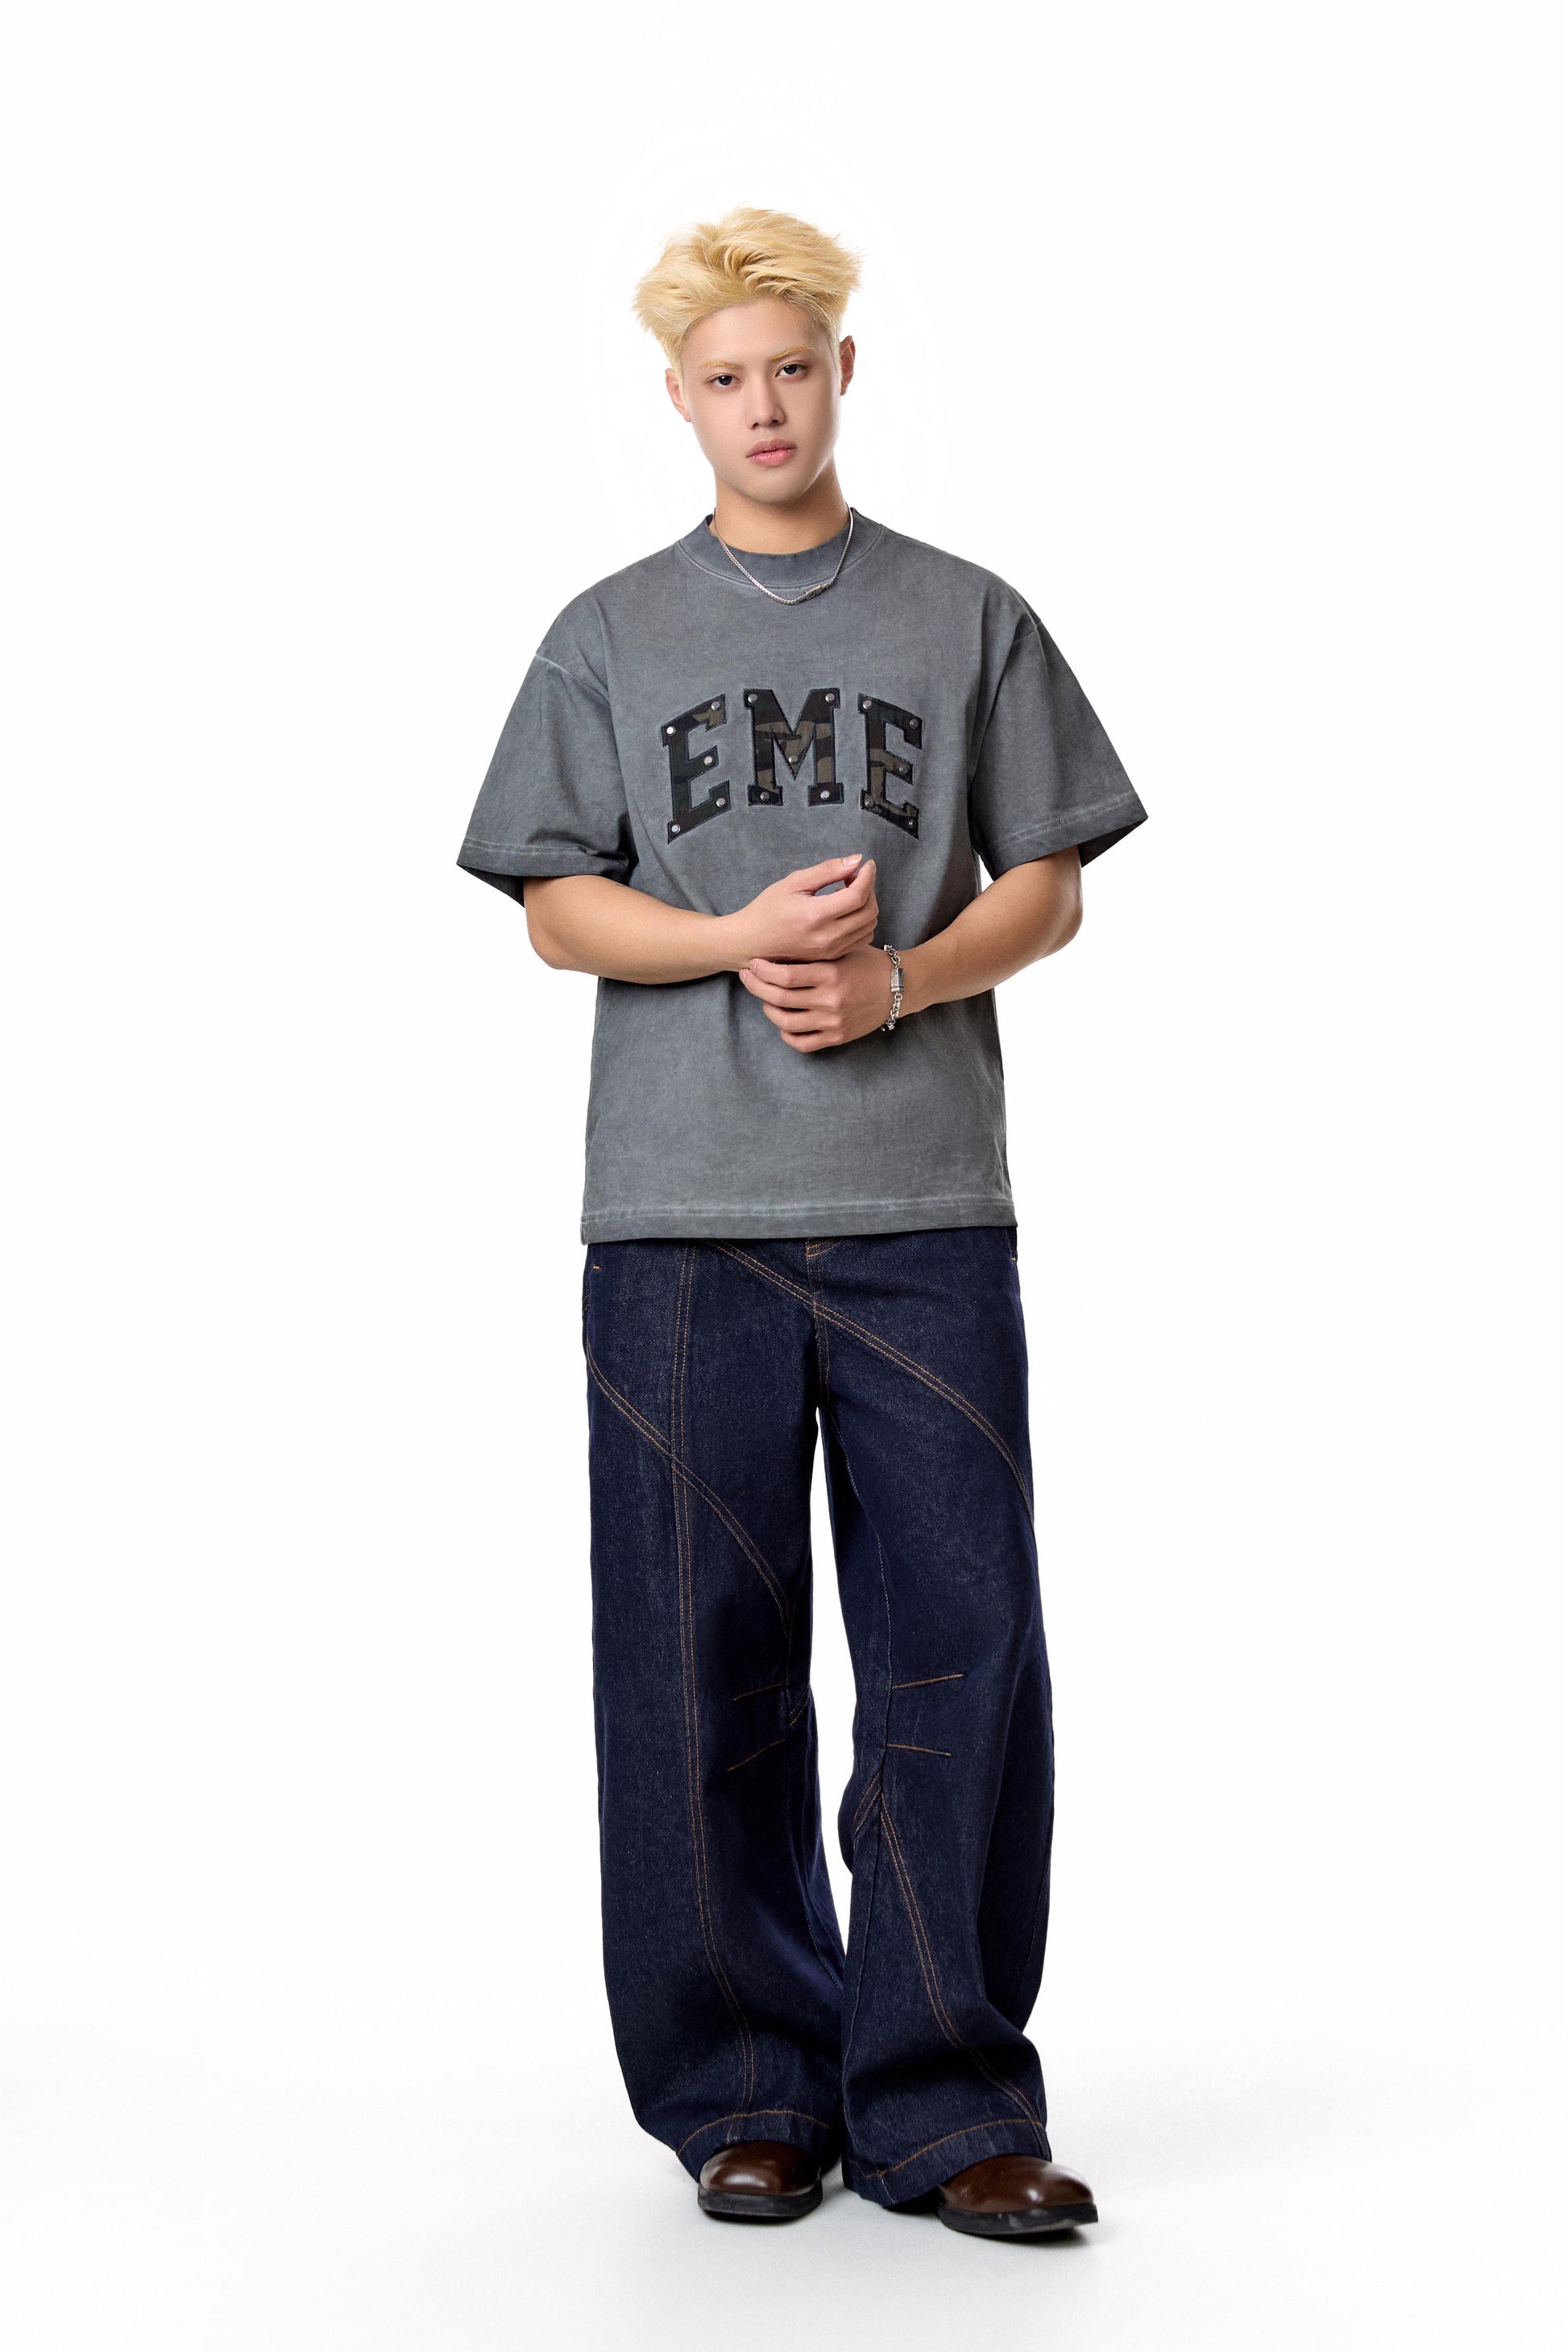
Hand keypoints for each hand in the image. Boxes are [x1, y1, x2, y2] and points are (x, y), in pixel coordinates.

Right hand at [720, 854, 877, 967]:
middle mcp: (827, 936)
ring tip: (846, 893)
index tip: (867, 864)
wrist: (752, 942)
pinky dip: (861, 921)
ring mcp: (831, 950)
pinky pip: (862, 938)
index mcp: (816, 915)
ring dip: (866, 905)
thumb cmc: (768, 909)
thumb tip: (856, 860)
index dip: (868, 876)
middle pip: (869, 911)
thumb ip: (827, 870)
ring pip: (869, 925)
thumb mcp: (794, 882)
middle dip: (869, 888)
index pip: (858, 895)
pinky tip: (844, 912)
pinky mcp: (832, 956)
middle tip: (853, 877)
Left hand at [737, 943, 897, 1052]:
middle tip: (748, 977)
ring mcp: (833, 1022)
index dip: (762, 970)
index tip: (753, 963)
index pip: (785, 975)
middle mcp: (830, 1000)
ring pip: (786, 1023)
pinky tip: (783, 1021)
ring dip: (768, 1009)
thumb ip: (814, 951)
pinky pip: (802, 1043)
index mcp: (830, 974)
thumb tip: (777, 947)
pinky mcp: (837, 1037)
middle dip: (756, 986)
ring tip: (764, 998)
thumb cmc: (867, 963)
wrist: (898, 988)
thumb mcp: (843, 949)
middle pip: (779, 998)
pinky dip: (786, 1034)